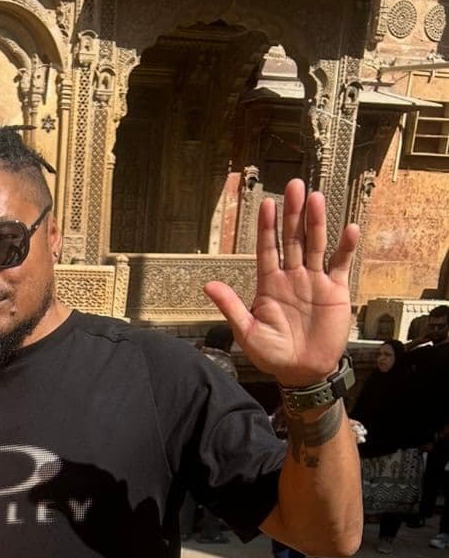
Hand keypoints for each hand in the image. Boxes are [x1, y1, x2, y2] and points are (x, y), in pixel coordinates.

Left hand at [203, 178, 358, 387]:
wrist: (302, 371)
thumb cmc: (272, 354)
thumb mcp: (247, 332)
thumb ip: (232, 306)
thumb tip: (208, 285)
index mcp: (269, 284)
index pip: (267, 249)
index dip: (267, 228)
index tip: (267, 205)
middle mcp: (292, 277)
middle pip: (292, 239)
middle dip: (293, 214)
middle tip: (294, 186)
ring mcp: (314, 281)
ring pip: (316, 245)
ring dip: (316, 222)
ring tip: (316, 198)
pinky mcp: (335, 290)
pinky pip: (341, 264)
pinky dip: (345, 247)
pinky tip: (348, 228)